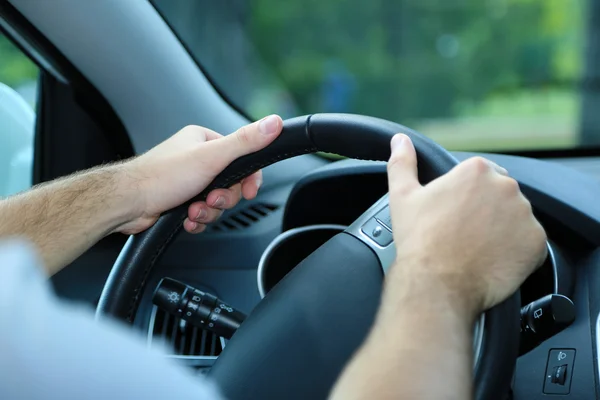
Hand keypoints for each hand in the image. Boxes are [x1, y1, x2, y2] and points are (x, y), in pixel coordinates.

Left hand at [117, 115, 282, 233]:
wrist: (127, 203)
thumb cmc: (160, 177)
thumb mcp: (211, 157)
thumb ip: (245, 142)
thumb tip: (273, 123)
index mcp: (204, 141)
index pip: (242, 158)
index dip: (248, 178)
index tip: (249, 191)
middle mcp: (196, 159)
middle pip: (230, 184)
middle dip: (223, 199)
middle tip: (210, 199)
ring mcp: (188, 181)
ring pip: (216, 201)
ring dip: (208, 211)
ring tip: (193, 210)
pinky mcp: (180, 200)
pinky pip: (202, 213)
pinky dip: (197, 219)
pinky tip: (186, 219)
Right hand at [384, 134, 546, 319]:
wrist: (436, 284)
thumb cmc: (419, 240)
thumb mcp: (402, 196)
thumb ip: (402, 162)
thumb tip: (399, 140)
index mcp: (476, 171)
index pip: (481, 176)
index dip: (467, 197)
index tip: (456, 214)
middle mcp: (505, 187)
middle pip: (501, 195)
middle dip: (487, 211)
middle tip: (465, 233)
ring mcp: (524, 215)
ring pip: (515, 218)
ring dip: (502, 230)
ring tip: (477, 248)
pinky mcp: (536, 242)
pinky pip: (529, 243)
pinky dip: (515, 251)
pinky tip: (491, 260)